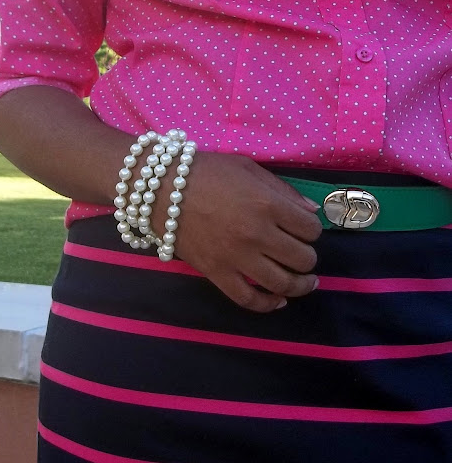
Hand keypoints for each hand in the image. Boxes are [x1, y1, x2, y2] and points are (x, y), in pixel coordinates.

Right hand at [150, 153, 321, 312]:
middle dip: (308, 258)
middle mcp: (257, 234)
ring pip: (282, 283)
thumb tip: (311, 211)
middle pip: (302, 258)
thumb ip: (283, 190)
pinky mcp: (217, 273)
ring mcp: (237, 257)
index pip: (310, 228)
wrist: (162, 188)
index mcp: (268, 204)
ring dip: (300, 286)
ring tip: (304, 283)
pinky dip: (267, 304)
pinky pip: (248, 299)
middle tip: (303, 254)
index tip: (304, 229)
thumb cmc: (207, 172)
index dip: (312, 229)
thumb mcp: (249, 168)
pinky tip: (278, 301)